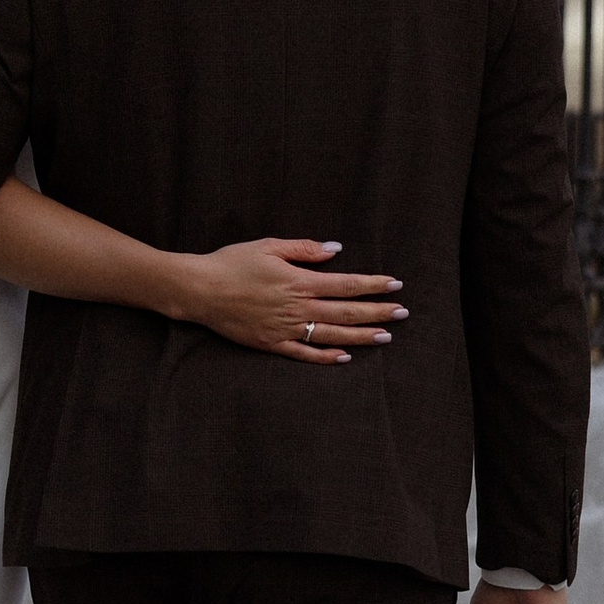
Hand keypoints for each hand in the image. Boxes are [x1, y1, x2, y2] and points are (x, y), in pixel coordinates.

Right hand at [170, 237, 404, 361]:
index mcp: (299, 281)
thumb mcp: (269, 246)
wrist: (200, 290)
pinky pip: (304, 353)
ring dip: (362, 336)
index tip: (395, 284)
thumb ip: (305, 249)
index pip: (346, 284)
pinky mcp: (271, 344)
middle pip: (346, 312)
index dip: (373, 285)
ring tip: (385, 336)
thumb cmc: (232, 262)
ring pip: (332, 335)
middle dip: (378, 312)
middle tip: (403, 312)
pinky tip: (345, 357)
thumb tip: (336, 249)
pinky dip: (326, 356)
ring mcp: (285, 329)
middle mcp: (297, 308)